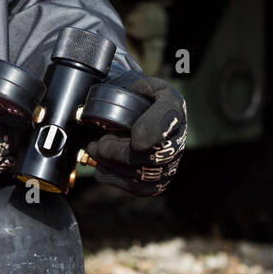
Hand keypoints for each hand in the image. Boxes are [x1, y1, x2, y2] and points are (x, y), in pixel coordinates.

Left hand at [85, 76, 186, 196]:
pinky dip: (119, 181)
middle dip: (120, 153)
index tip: (137, 141)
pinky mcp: (160, 178)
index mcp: (172, 107)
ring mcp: (172, 160)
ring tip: (95, 154)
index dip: (154, 132)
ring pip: (149, 176)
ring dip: (115, 168)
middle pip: (156, 155)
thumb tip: (118, 102)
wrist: (137, 112)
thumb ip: (131, 89)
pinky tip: (102, 170)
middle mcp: (177, 136)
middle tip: (97, 145)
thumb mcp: (135, 85)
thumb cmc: (134, 98)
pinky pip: (144, 188)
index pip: (169, 119)